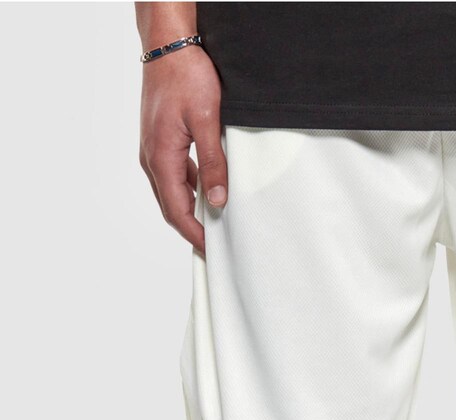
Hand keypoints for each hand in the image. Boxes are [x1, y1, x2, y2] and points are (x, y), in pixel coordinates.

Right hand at [139, 47, 225, 252]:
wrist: (168, 45)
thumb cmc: (185, 75)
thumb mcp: (207, 121)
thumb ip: (212, 163)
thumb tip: (217, 201)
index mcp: (160, 158)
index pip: (176, 211)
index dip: (195, 235)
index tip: (212, 252)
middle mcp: (151, 157)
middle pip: (171, 207)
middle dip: (192, 229)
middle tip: (215, 247)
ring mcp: (153, 149)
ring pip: (172, 192)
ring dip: (191, 210)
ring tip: (214, 224)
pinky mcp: (160, 141)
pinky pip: (174, 175)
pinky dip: (189, 190)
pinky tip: (208, 192)